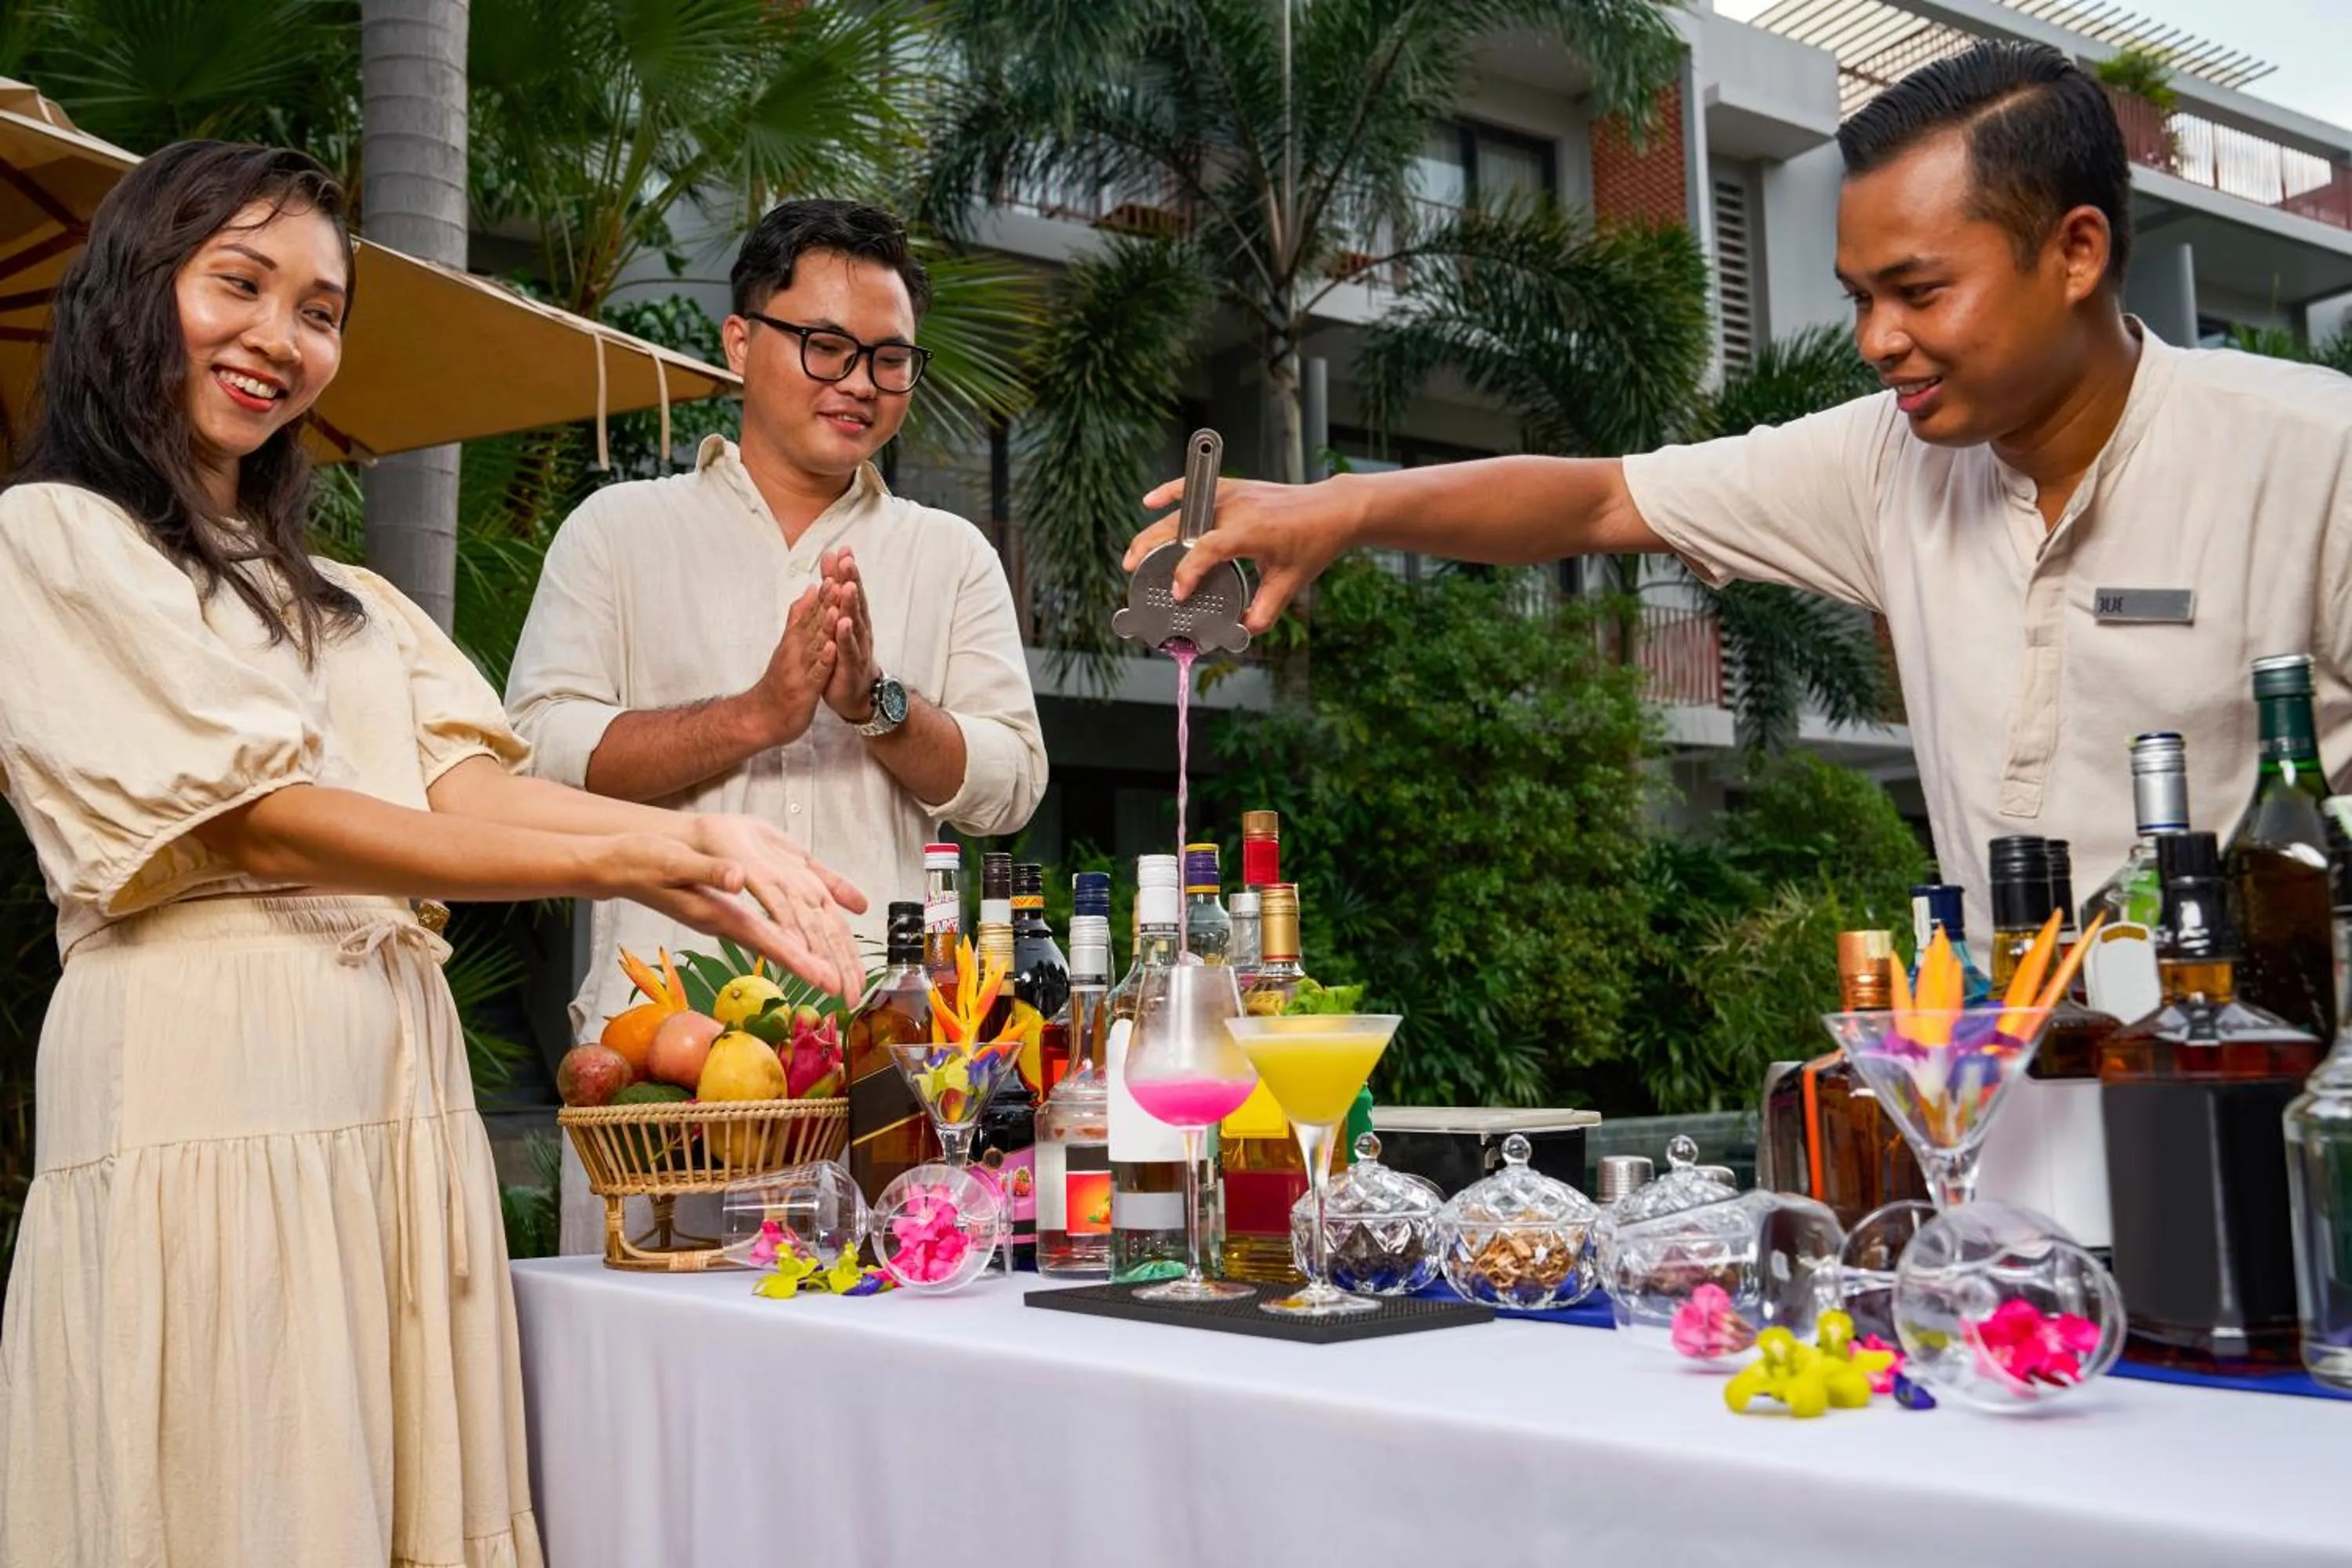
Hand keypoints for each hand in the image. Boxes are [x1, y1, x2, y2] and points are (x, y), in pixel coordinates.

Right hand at [602, 820, 867, 999]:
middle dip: (814, 971)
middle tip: (848, 993)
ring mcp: (726, 922)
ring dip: (808, 960)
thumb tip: (736, 878)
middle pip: (779, 950)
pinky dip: (791, 942)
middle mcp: (725, 924)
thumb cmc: (642, 862)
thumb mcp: (672, 861)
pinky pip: (767, 932)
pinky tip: (806, 946)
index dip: (799, 959)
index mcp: (718, 913)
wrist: (619, 868)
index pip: (768, 939)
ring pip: (776, 944)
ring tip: (839, 979)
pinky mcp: (725, 914)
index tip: (827, 980)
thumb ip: (706, 871)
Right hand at [744, 583, 835, 746]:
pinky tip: (832, 646)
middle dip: (826, 601)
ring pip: (814, 645)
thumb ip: (799, 617)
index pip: (811, 611)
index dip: (824, 591)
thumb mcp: (789, 645)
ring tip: (835, 606)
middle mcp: (795, 651)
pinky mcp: (804, 690)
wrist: (761, 717)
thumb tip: (810, 589)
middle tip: (838, 577)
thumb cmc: (779, 681)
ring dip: (825, 625)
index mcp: (795, 640)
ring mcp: (799, 670)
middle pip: (812, 622)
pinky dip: (824, 660)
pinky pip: (816, 673)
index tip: (835, 569)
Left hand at [818, 547, 880, 723]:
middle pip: (856, 602)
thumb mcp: (838, 623)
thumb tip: (831, 565)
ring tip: (847, 587)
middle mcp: (859, 630)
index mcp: (854, 619)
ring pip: (855, 623)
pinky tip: (843, 625)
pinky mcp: (852, 666)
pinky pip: (849, 650)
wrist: (856, 694)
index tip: (843, 550)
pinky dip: (846, 637)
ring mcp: (857, 647)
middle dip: (852, 580)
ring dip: (851, 605)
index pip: (850, 590)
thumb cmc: (846, 656)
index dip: (847, 571)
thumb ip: (834, 594)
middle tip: (848, 561)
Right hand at [1123, 472, 1366, 634]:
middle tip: (1132, 569)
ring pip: (1182, 509)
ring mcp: (1233, 494)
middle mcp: (1237, 508)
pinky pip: (1194, 487)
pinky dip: (1170, 492)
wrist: (1332, 509)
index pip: (1208, 549)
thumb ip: (1264, 613)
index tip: (1178, 593)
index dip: (1188, 571)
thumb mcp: (1290, 584)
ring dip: (1154, 528)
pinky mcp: (1232, 487)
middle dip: (1152, 547)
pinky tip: (1149, 503)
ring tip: (1135, 552)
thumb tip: (1239, 633)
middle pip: (1183, 525)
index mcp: (1251, 530)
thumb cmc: (1313, 542)